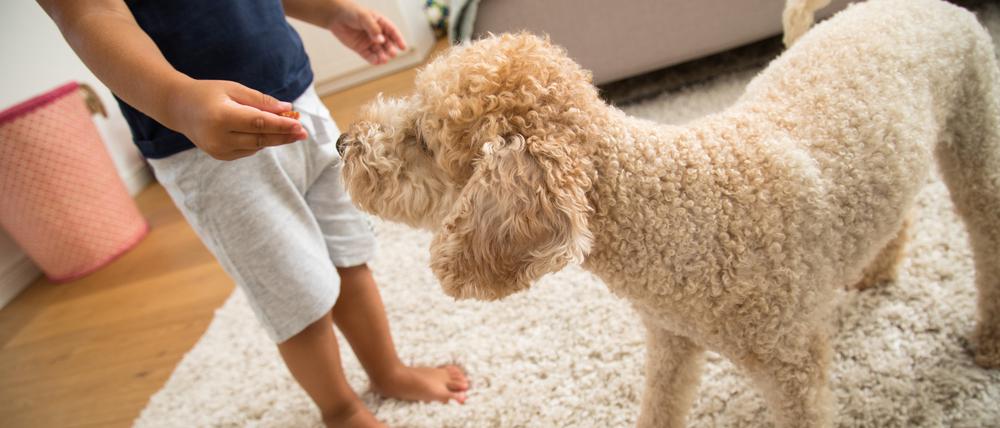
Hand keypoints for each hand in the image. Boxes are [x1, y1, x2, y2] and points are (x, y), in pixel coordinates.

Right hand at [164, 79, 307, 160]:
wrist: (179, 108)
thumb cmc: (209, 93)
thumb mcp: (234, 89)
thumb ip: (260, 101)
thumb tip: (287, 108)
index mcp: (221, 117)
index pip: (259, 123)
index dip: (281, 125)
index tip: (300, 124)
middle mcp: (218, 137)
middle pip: (260, 139)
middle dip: (284, 135)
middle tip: (304, 132)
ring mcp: (218, 150)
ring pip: (256, 147)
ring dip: (275, 139)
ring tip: (293, 130)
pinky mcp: (220, 155)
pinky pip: (248, 150)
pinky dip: (260, 142)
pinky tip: (269, 134)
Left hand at [328, 0, 406, 64]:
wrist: (336, 16)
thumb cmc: (352, 12)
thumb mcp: (364, 17)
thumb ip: (373, 28)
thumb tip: (381, 40)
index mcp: (381, 23)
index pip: (393, 32)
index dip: (398, 39)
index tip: (403, 47)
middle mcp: (377, 34)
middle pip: (388, 44)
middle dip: (391, 49)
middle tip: (392, 54)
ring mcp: (369, 42)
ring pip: (379, 51)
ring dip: (383, 56)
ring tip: (384, 60)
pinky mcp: (361, 49)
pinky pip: (369, 56)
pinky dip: (373, 60)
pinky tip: (377, 62)